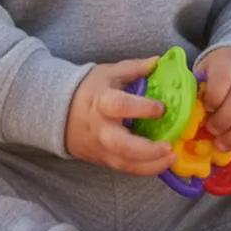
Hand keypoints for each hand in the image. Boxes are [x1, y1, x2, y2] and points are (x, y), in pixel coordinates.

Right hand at [65, 56, 177, 176]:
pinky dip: (145, 169)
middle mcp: (102, 129)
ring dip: (150, 165)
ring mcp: (102, 148)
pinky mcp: (104, 160)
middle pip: (123, 145)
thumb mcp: (108, 73)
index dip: (143, 108)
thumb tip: (158, 61)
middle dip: (148, 150)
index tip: (162, 108)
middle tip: (169, 146)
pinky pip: (125, 169)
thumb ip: (134, 68)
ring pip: (125, 163)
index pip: (121, 106)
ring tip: (171, 159)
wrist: (59, 112)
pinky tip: (161, 163)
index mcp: (102, 102)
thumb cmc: (88, 90)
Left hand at [198, 48, 230, 151]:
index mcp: (228, 62)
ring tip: (220, 144)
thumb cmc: (223, 72)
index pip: (223, 76)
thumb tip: (187, 113)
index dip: (213, 96)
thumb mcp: (207, 70)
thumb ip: (199, 88)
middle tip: (211, 130)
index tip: (205, 107)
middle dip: (224, 119)